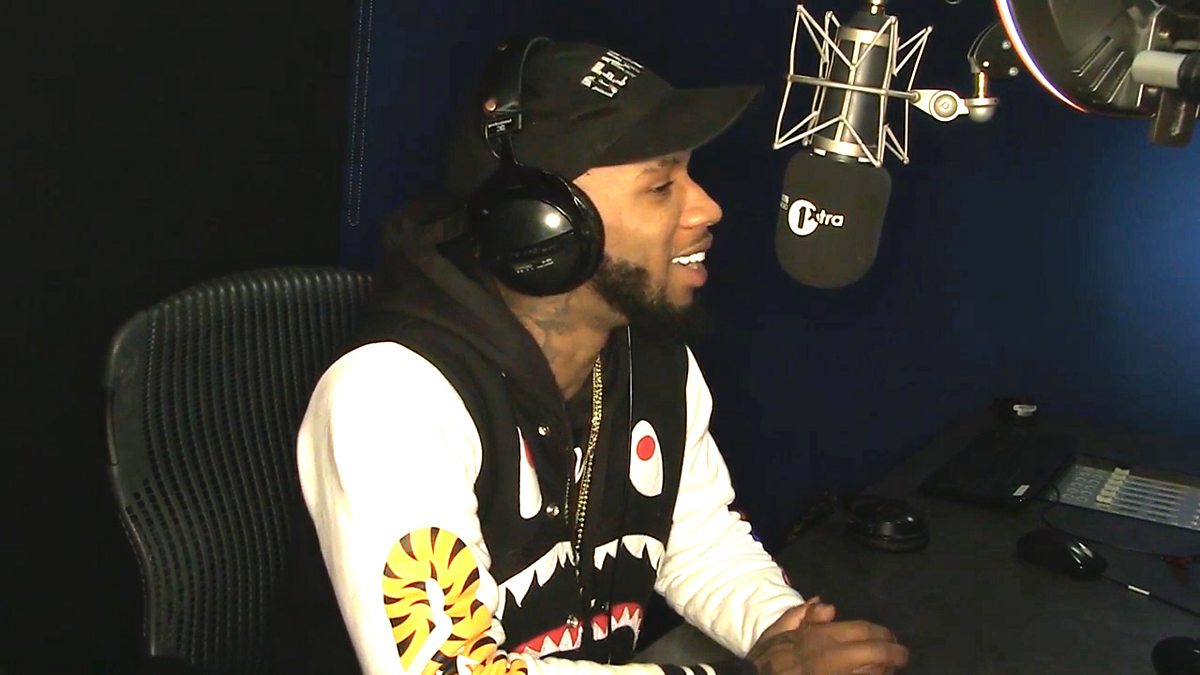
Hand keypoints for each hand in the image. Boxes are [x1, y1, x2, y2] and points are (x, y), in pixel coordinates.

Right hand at [747, 599, 907, 674]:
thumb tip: (828, 606)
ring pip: (875, 671)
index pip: (863, 631)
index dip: (883, 634)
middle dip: (895, 653)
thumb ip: (798, 616)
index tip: (892, 638)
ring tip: (892, 668)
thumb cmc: (766, 662)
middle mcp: (835, 656)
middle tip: (902, 655)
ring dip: (886, 669)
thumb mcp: (774, 633)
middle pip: (876, 651)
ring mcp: (840, 674)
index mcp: (820, 637)